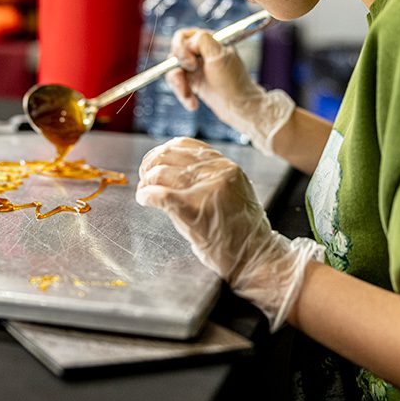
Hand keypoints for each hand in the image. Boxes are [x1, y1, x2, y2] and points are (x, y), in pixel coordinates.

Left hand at [137, 137, 325, 330]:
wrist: (255, 256)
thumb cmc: (240, 229)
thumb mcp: (232, 190)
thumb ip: (209, 175)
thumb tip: (173, 165)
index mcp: (226, 166)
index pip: (185, 144)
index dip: (162, 152)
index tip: (153, 163)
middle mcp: (218, 172)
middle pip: (168, 155)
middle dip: (150, 165)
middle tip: (144, 178)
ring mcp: (206, 190)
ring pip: (161, 173)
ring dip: (146, 183)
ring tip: (145, 192)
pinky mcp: (193, 210)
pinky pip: (160, 194)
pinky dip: (146, 195)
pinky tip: (145, 200)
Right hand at [167, 28, 294, 154]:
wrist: (240, 108)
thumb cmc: (234, 82)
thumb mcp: (220, 56)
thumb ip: (203, 41)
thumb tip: (188, 41)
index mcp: (209, 41)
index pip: (183, 37)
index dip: (182, 49)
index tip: (192, 64)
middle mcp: (201, 52)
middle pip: (174, 54)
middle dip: (177, 69)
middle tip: (185, 81)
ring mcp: (196, 68)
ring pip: (173, 71)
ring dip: (178, 85)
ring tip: (189, 98)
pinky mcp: (193, 82)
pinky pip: (178, 84)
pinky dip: (182, 94)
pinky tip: (192, 103)